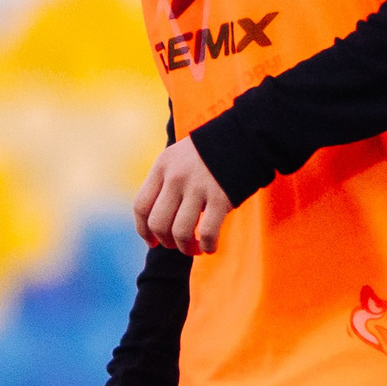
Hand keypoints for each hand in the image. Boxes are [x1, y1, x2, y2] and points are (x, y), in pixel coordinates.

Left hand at [134, 138, 233, 254]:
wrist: (245, 137)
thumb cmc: (209, 154)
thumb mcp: (178, 158)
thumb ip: (165, 182)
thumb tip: (158, 222)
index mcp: (162, 166)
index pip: (141, 206)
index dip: (143, 230)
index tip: (152, 241)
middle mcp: (176, 177)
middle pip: (158, 223)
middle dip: (166, 242)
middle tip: (178, 245)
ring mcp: (198, 187)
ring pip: (180, 232)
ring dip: (186, 248)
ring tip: (195, 248)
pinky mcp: (220, 197)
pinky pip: (208, 233)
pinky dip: (208, 246)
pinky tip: (210, 247)